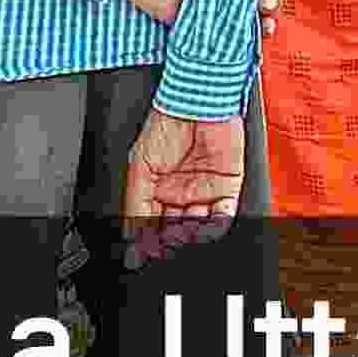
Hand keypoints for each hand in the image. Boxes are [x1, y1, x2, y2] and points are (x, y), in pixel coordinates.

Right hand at [120, 105, 246, 250]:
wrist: (195, 102)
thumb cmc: (165, 124)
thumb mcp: (139, 166)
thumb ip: (135, 202)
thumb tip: (131, 234)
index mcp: (158, 189)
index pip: (153, 223)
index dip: (148, 240)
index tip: (142, 254)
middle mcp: (182, 193)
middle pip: (176, 229)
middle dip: (169, 241)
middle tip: (163, 246)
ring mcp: (205, 190)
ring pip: (199, 226)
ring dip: (190, 235)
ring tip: (180, 235)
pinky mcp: (227, 186)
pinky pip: (223, 215)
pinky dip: (215, 226)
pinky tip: (203, 228)